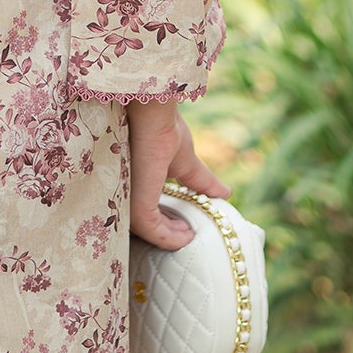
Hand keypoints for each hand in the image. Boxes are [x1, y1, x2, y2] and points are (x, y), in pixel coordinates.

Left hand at [125, 99, 230, 250]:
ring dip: (171, 237)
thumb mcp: (187, 163)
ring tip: (188, 235)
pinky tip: (187, 235)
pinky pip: (154, 230)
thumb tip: (226, 193)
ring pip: (150, 231)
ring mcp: (129, 199)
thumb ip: (202, 181)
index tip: (186, 229)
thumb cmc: (165, 130)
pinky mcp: (137, 203)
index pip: (143, 212)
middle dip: (167, 234)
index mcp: (135, 184)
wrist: (153, 115)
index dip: (164, 224)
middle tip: (188, 235)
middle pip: (144, 225)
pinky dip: (171, 237)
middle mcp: (126, 192)